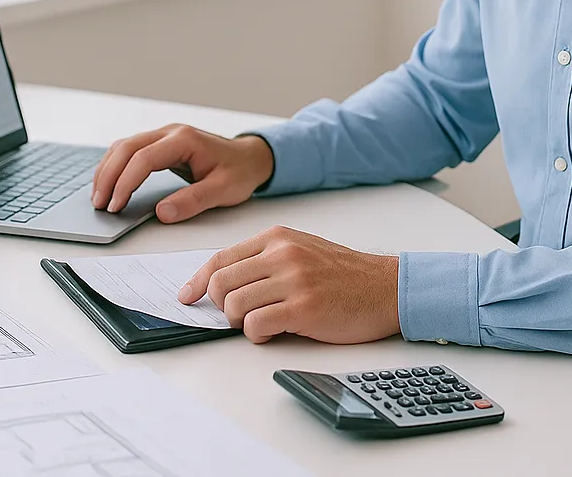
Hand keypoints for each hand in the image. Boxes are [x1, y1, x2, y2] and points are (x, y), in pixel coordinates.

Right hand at [91, 124, 274, 222]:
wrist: (251, 157)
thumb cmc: (239, 172)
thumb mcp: (223, 190)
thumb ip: (193, 200)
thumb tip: (161, 212)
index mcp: (185, 140)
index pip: (144, 158)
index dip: (125, 182)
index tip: (115, 206)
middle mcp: (171, 132)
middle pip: (127, 148)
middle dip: (108, 176)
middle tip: (99, 204)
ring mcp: (165, 135)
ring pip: (124, 146)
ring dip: (108, 170)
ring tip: (99, 198)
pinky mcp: (161, 143)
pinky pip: (130, 150)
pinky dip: (115, 166)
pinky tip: (109, 184)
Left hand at [179, 226, 400, 343]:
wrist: (384, 287)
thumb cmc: (343, 274)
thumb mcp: (301, 250)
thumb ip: (265, 259)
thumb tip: (224, 282)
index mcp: (278, 237)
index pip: (222, 258)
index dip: (199, 281)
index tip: (188, 296)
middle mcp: (283, 254)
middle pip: (221, 282)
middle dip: (221, 305)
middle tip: (240, 314)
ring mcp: (293, 280)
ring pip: (234, 305)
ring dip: (240, 322)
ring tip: (262, 322)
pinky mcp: (303, 308)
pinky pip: (256, 326)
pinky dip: (258, 334)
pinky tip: (276, 330)